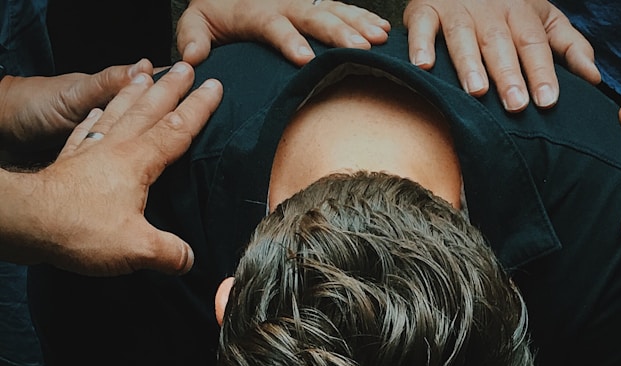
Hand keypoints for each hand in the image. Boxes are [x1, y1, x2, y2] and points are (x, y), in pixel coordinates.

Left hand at [10, 62, 222, 274]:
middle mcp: (114, 148)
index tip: (214, 87)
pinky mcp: (69, 161)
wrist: (30, 221)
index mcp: (137, 162)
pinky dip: (95, 117)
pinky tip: (97, 113)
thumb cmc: (81, 229)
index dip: (198, 109)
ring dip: (135, 93)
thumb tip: (188, 259)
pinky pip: (86, 130)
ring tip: (145, 75)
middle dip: (170, 88)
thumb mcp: (137, 249)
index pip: (175, 130)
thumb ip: (169, 252)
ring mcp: (90, 150)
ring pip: (117, 112)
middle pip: (148, 110)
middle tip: (185, 67)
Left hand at [177, 0, 389, 66]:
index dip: (289, 40)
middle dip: (337, 32)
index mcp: (255, 10)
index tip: (304, 58)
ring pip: (332, 10)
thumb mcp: (196, 21)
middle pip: (313, 15)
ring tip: (378, 39)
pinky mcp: (314, 4)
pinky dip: (362, 17)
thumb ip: (192, 36)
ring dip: (357, 24)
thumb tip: (193, 57)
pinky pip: (341, 7)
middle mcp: (283, 3)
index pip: (273, 24)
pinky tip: (382, 30)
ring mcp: (301, 2)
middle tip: (358, 49)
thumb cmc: (215, 11)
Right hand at [404, 0, 598, 111]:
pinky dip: (421, 44)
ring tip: (477, 90)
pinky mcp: (425, 8)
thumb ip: (569, 47)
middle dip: (509, 73)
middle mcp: (490, 11)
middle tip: (516, 105)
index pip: (535, 45)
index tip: (548, 101)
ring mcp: (457, 9)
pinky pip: (422, 25)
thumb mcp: (544, 19)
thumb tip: (594, 78)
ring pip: (463, 35)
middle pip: (501, 44)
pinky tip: (424, 66)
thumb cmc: (507, 8)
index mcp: (521, 14)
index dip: (542, 72)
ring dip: (469, 63)